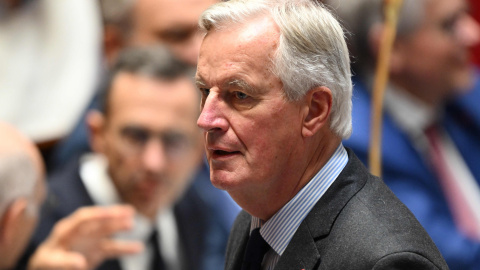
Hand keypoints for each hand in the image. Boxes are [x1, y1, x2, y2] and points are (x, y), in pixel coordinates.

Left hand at [27, 205, 142, 269]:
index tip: (111, 213)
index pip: (83, 217)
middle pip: (99, 221)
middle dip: (114, 216)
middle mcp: (81, 232)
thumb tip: (81, 262)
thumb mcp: (49, 262)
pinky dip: (125, 248)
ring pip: (108, 231)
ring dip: (120, 227)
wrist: (46, 269)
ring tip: (133, 224)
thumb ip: (63, 261)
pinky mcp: (96, 251)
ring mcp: (90, 241)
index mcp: (66, 230)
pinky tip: (138, 248)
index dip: (97, 214)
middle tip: (129, 212)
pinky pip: (113, 248)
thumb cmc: (45, 264)